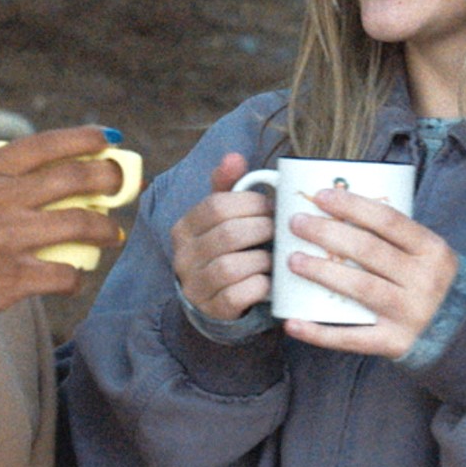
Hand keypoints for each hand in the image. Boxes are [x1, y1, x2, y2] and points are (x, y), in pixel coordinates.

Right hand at [0, 126, 128, 347]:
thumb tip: (35, 178)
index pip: (46, 144)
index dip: (84, 139)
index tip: (108, 140)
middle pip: (75, 179)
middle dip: (111, 180)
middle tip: (122, 187)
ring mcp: (5, 240)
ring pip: (82, 225)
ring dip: (107, 230)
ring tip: (112, 235)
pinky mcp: (9, 281)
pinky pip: (65, 274)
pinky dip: (77, 276)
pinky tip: (73, 277)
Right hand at [170, 153, 275, 321]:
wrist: (216, 300)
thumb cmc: (227, 249)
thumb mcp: (222, 218)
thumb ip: (228, 187)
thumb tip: (234, 156)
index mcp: (184, 228)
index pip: (216, 206)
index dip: (251, 203)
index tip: (272, 206)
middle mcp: (183, 257)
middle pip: (228, 234)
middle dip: (262, 229)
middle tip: (282, 230)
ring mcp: (196, 286)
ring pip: (232, 266)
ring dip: (263, 259)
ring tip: (276, 256)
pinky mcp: (213, 310)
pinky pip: (240, 294)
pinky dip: (261, 285)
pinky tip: (271, 280)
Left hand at [279, 186, 459, 359]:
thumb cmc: (435, 283)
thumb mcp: (429, 255)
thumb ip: (397, 238)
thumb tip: (341, 212)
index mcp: (432, 251)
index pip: (387, 220)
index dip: (352, 205)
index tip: (321, 195)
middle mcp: (423, 280)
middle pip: (367, 250)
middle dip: (326, 233)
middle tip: (297, 223)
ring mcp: (409, 314)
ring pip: (359, 288)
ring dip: (321, 272)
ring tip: (293, 260)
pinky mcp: (395, 343)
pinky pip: (352, 337)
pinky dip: (320, 332)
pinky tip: (293, 323)